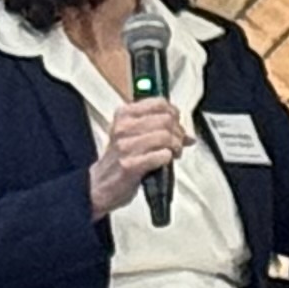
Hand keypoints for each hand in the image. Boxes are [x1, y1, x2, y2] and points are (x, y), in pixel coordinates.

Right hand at [85, 98, 187, 216]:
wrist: (101, 184)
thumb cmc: (120, 159)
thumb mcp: (132, 135)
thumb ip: (158, 128)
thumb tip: (187, 134)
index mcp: (124, 115)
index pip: (159, 103)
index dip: (174, 114)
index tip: (176, 123)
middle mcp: (123, 127)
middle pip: (166, 120)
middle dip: (178, 132)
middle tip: (178, 142)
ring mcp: (125, 146)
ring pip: (165, 136)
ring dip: (175, 146)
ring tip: (173, 152)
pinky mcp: (130, 165)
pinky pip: (161, 155)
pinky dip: (167, 158)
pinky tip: (164, 161)